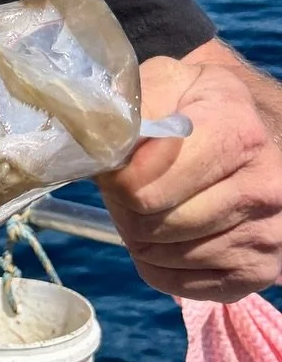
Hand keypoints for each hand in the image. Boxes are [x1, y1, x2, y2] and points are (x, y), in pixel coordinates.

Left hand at [99, 50, 281, 302]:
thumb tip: (97, 140)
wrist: (270, 131)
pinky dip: (160, 262)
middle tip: (133, 181)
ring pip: (159, 256)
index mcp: (239, 133)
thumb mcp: (174, 78)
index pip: (142, 186)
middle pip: (148, 223)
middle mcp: (264, 188)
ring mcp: (268, 235)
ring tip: (156, 200)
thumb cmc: (212, 103)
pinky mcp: (261, 272)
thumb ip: (133, 104)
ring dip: (140, 232)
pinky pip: (178, 284)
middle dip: (125, 203)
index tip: (119, 160)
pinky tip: (172, 229)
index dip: (116, 175)